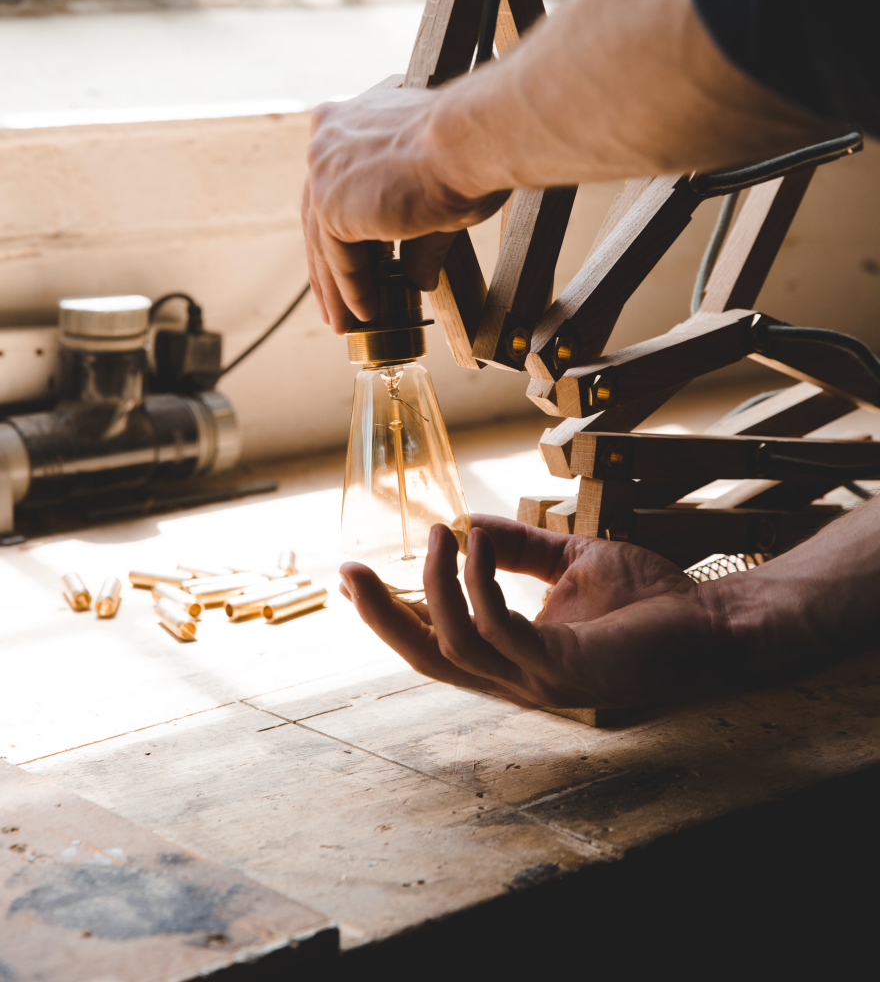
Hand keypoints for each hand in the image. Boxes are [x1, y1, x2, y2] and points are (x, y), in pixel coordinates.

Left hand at [303, 80, 507, 331]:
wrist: (470, 141)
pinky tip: (366, 312)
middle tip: (337, 301)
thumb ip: (417, 236)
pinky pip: (338, 260)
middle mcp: (326, 139)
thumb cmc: (468, 150)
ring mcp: (323, 172)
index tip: (351, 259)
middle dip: (328, 264)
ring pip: (324, 243)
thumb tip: (418, 278)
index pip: (335, 185)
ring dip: (336, 289)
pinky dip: (352, 290)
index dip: (341, 228)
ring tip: (347, 322)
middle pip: (320, 215)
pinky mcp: (330, 206)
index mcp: (348, 120)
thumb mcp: (434, 193)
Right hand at [339, 515, 725, 709]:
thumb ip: (519, 548)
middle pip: (425, 659)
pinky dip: (478, 583)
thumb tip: (463, 522)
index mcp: (514, 657)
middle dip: (381, 618)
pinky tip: (475, 539)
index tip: (352, 576)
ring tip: (436, 533)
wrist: (713, 620)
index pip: (435, 642)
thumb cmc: (649, 598)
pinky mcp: (564, 671)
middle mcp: (517, 678)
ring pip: (453, 645)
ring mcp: (538, 680)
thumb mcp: (568, 561)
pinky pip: (499, 630)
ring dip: (433, 586)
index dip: (391, 613)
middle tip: (348, 573)